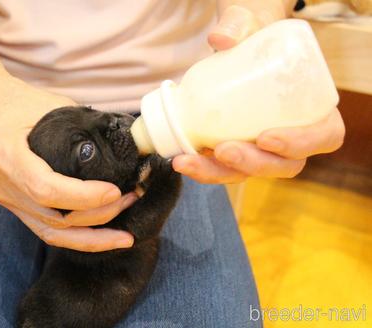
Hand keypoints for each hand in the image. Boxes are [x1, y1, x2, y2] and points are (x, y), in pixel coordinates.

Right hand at [0, 69, 135, 251]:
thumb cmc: (19, 101)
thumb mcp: (52, 105)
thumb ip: (84, 129)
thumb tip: (126, 150)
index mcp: (3, 153)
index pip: (45, 188)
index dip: (84, 197)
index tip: (115, 192)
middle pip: (51, 217)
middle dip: (97, 216)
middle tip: (130, 200)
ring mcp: (2, 198)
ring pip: (49, 233)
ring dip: (91, 237)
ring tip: (124, 234)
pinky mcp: (10, 205)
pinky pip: (44, 228)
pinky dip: (75, 236)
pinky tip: (101, 236)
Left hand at [172, 0, 345, 182]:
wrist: (232, 49)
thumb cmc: (253, 38)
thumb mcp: (251, 24)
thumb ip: (240, 24)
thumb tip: (221, 38)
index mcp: (313, 108)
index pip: (324, 136)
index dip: (301, 143)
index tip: (266, 137)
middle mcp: (292, 136)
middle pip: (284, 166)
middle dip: (254, 164)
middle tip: (223, 150)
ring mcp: (262, 149)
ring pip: (249, 173)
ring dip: (219, 173)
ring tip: (189, 161)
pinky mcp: (236, 152)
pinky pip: (223, 170)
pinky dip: (202, 168)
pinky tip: (181, 160)